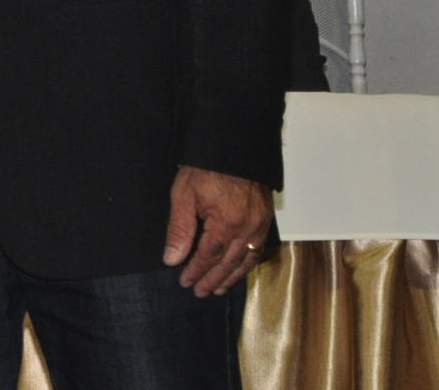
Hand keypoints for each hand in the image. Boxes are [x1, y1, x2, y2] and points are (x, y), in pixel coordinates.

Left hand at [162, 165, 270, 295]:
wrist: (233, 146)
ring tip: (218, 288)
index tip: (185, 281)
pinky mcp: (266, 218)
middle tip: (200, 292)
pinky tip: (238, 268)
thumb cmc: (205, 168)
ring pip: (247, 258)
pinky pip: (258, 247)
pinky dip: (247, 262)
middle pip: (229, 262)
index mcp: (227, 222)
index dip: (197, 271)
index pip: (209, 256)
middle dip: (213, 279)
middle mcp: (248, 227)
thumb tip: (172, 259)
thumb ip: (179, 229)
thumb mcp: (184, 195)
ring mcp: (260, 223)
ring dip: (232, 276)